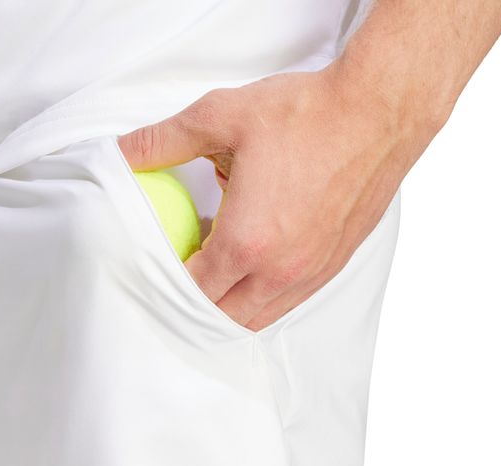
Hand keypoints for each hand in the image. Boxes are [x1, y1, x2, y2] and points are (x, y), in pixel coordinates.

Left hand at [117, 64, 436, 331]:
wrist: (379, 113)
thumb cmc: (307, 116)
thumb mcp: (222, 117)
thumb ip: (164, 141)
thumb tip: (122, 153)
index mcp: (246, 242)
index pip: (192, 289)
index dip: (169, 279)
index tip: (162, 260)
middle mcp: (279, 270)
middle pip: (222, 315)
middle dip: (196, 302)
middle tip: (187, 269)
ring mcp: (309, 273)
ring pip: (258, 317)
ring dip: (230, 305)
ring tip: (220, 271)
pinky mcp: (332, 266)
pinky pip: (289, 302)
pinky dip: (263, 296)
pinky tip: (258, 263)